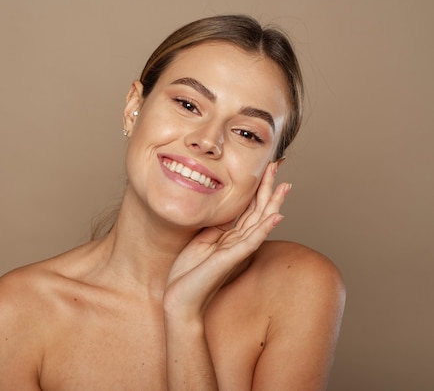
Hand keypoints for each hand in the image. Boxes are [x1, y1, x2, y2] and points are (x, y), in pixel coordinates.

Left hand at [163, 162, 291, 320]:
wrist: (180, 298)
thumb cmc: (188, 273)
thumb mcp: (201, 241)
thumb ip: (216, 227)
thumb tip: (225, 210)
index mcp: (229, 236)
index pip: (248, 208)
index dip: (256, 188)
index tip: (264, 168)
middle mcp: (237, 241)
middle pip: (258, 210)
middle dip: (268, 187)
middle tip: (278, 166)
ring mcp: (236, 250)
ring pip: (260, 222)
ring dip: (273, 202)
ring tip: (285, 185)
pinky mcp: (230, 258)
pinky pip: (251, 240)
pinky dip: (265, 227)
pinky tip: (277, 215)